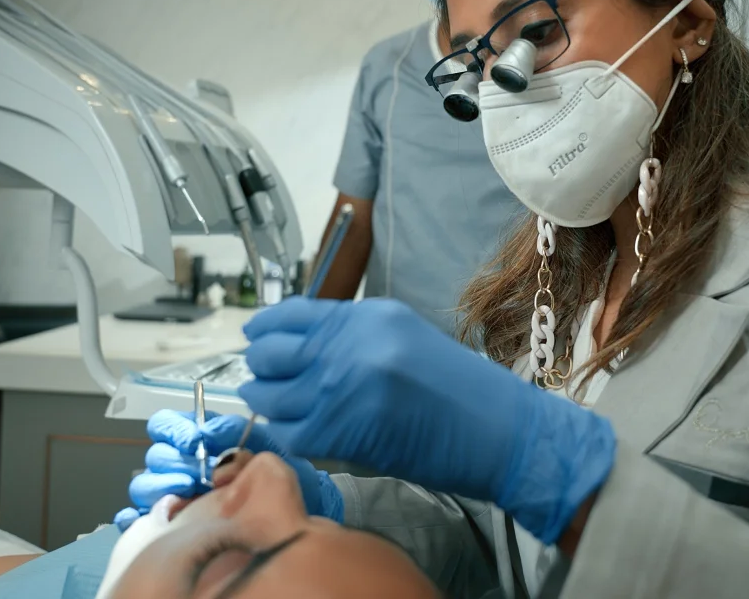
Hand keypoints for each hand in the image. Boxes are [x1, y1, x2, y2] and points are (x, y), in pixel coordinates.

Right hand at [114, 410, 342, 531]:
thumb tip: (209, 432)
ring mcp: (172, 495)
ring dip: (161, 486)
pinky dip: (138, 518)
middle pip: (156, 456)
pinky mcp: (168, 524)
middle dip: (173, 461)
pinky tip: (161, 519)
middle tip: (195, 473)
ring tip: (187, 492)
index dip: (174, 429)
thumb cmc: (274, 471)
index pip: (166, 425)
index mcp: (199, 440)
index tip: (194, 441)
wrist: (289, 509)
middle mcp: (181, 465)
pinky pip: (139, 520)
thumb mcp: (263, 443)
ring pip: (145, 485)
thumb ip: (235, 431)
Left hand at [239, 297, 615, 543]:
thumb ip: (350, 334)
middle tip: (260, 375)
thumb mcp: (401, 336)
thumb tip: (299, 345)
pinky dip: (284, 435)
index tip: (253, 335)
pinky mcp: (338, 432)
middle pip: (271, 352)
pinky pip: (287, 434)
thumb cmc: (455, 385)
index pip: (292, 313)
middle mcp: (347, 345)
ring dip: (265, 400)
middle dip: (259, 364)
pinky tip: (294, 432)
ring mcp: (340, 387)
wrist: (494, 428)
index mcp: (365, 317)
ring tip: (272, 403)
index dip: (264, 325)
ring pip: (270, 394)